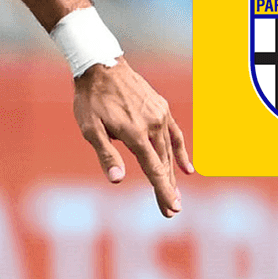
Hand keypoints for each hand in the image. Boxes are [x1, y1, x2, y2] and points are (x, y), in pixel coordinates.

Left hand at [73, 59, 192, 216]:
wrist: (101, 66)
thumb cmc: (91, 99)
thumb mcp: (89, 128)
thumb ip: (105, 154)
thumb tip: (116, 180)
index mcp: (135, 133)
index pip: (154, 170)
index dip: (163, 192)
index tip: (172, 209)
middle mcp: (152, 125)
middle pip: (163, 164)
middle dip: (167, 189)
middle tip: (171, 212)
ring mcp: (160, 116)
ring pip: (168, 151)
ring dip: (172, 174)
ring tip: (174, 195)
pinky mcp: (162, 109)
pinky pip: (175, 134)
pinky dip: (180, 152)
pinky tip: (188, 169)